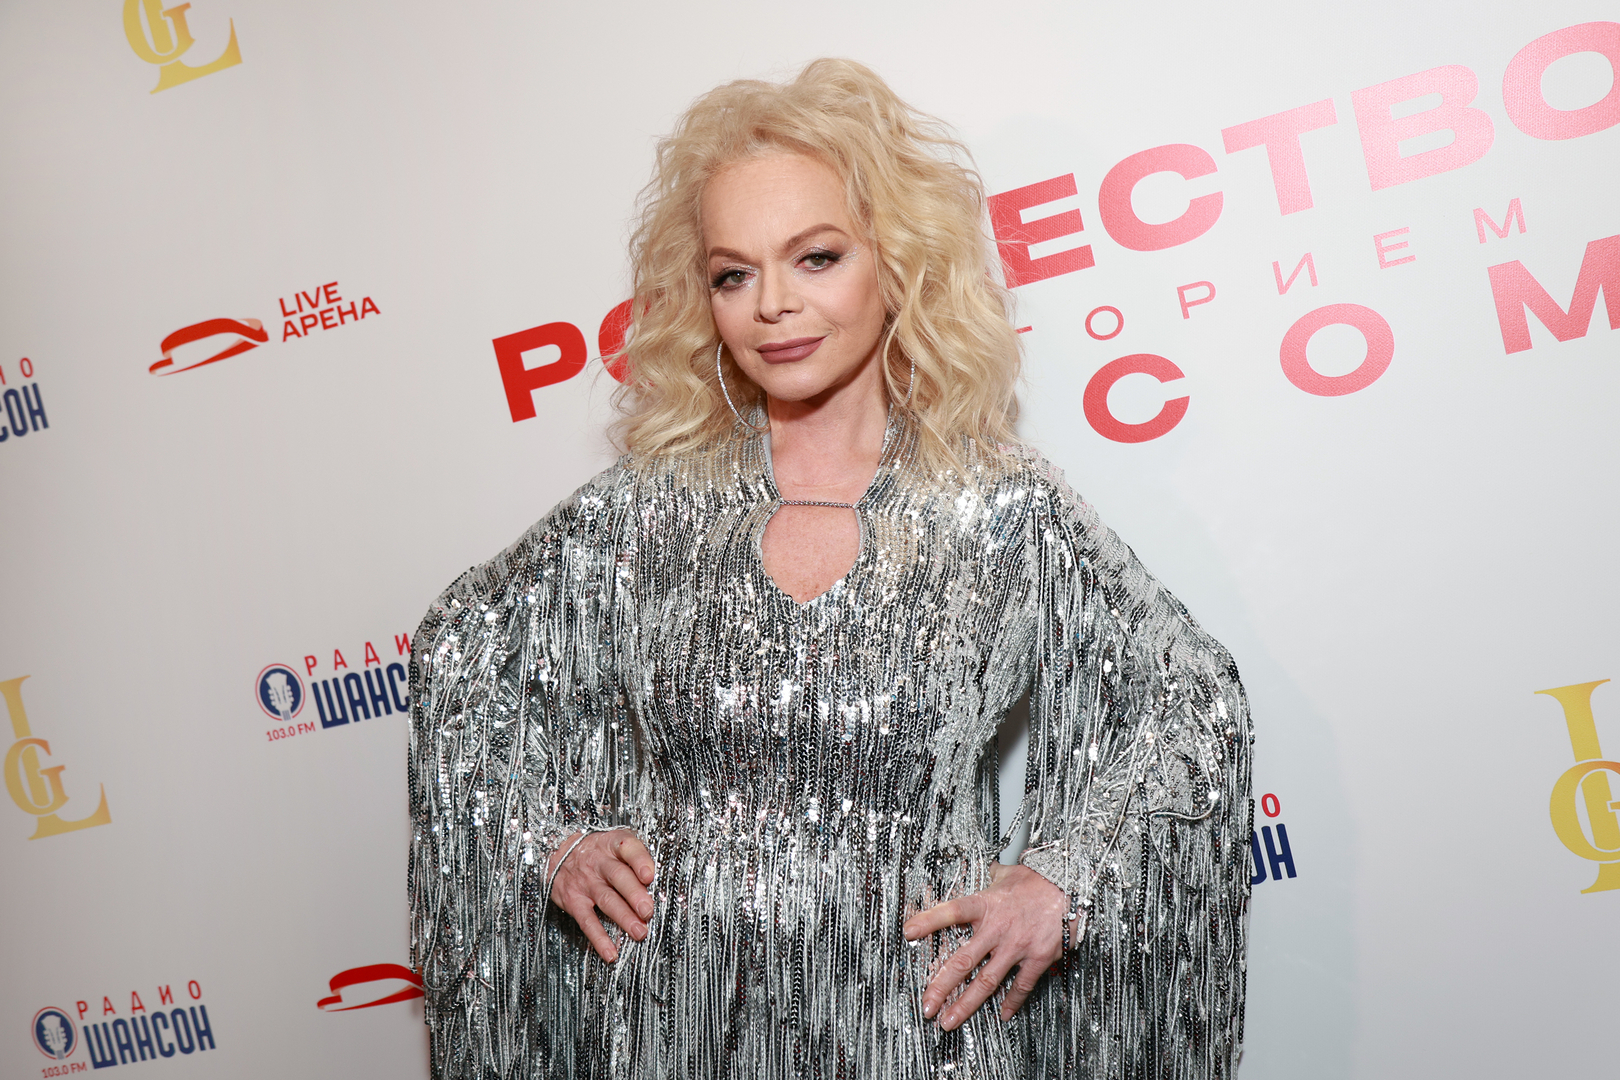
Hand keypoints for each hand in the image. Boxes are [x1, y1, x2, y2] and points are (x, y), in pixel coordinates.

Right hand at [547, 829, 656, 962]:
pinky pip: (588, 922)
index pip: (627, 848)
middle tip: (648, 911)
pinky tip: (611, 952)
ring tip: (639, 932)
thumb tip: (660, 883)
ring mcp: (586, 883)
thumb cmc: (598, 851)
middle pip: (618, 877)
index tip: (649, 875)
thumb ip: (636, 858)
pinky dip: (599, 939)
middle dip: (634, 895)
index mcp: (613, 844)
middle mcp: (599, 862)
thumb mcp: (615, 843)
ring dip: (623, 917)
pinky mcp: (574, 902)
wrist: (557, 853)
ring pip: (607, 900)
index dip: (639, 861)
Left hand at [902, 863, 1065, 1028]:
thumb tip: (978, 874)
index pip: (952, 912)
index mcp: (986, 904)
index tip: (908, 932)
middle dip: (941, 986)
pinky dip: (1011, 1001)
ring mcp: (1017, 946)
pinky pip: (1021, 985)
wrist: (1071, 886)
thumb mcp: (1005, 874)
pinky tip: (1002, 1014)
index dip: (928, 921)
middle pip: (963, 961)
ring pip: (986, 981)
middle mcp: (998, 928)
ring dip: (966, 1004)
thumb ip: (986, 880)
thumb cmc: (1037, 880)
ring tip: (950, 1021)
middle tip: (926, 1006)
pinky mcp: (1038, 958)